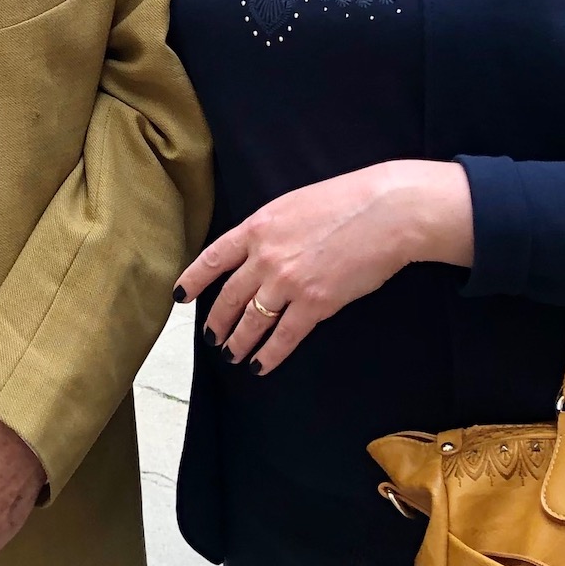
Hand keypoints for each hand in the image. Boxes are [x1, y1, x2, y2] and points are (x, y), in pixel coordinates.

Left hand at [174, 160, 472, 372]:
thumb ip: (270, 228)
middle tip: (211, 336)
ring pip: (252, 321)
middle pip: (230, 296)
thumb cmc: (345, 201)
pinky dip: (269, 354)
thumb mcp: (292, 204)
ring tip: (231, 355)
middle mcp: (265, 257)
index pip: (213, 258)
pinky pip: (284, 336)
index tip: (180, 296)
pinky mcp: (315, 304)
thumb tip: (257, 248)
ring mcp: (288, 282)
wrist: (384, 212)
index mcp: (257, 227)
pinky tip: (260, 365)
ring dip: (239, 341)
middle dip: (217, 320)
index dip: (193, 280)